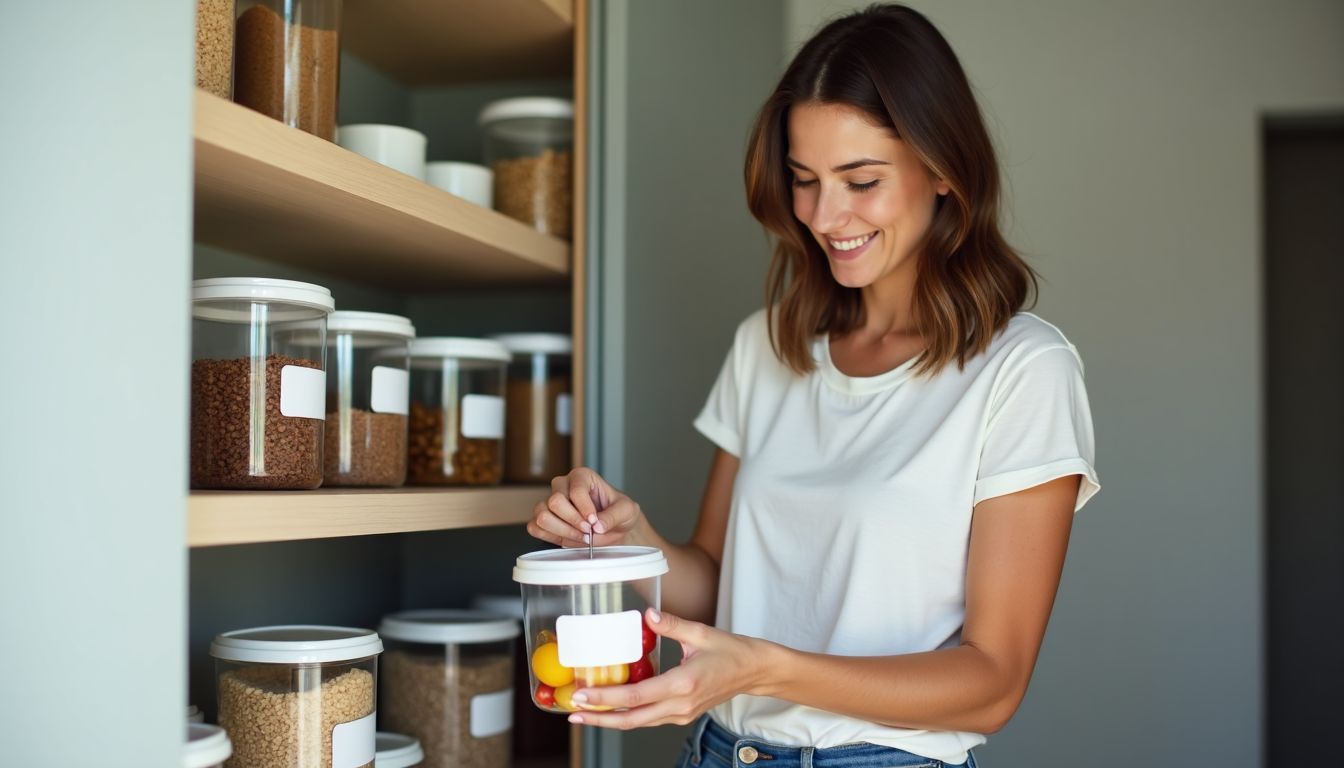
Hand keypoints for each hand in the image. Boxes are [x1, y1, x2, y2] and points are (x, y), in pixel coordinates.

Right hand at [526, 467, 645, 547]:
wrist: (614, 528)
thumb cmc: (619, 513)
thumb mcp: (627, 511)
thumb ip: (613, 516)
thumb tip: (597, 526)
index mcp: (582, 476)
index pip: (576, 490)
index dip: (585, 509)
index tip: (594, 522)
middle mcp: (563, 485)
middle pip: (555, 502)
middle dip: (573, 522)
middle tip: (589, 532)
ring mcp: (550, 502)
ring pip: (542, 515)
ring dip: (562, 531)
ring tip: (581, 537)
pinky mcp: (544, 520)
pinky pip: (534, 527)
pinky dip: (549, 536)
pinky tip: (567, 539)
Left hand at [563, 608, 767, 728]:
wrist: (754, 672)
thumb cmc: (731, 651)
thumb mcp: (701, 632)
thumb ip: (671, 625)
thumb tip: (647, 615)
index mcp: (683, 684)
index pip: (636, 696)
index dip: (606, 698)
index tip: (583, 695)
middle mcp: (680, 705)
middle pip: (631, 719)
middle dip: (599, 718)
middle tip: (572, 711)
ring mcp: (681, 714)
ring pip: (639, 723)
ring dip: (611, 720)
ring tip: (585, 712)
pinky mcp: (682, 715)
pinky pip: (649, 719)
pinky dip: (628, 716)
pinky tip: (612, 708)